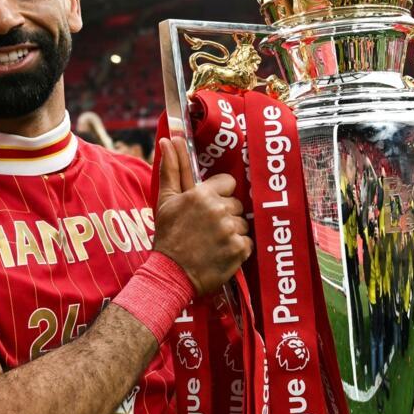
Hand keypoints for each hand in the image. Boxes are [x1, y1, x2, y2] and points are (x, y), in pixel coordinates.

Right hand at [152, 137, 250, 295]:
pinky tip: (221, 253)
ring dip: (232, 232)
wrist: (170, 273)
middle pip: (237, 204)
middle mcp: (219, 209)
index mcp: (202, 194)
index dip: (219, 195)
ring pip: (243, 224)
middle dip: (226, 215)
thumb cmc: (167, 235)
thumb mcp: (166, 200)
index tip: (208, 207)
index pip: (228, 183)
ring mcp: (230, 230)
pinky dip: (237, 249)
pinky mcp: (239, 250)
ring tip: (213, 242)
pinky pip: (248, 242)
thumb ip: (171, 168)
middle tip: (207, 229)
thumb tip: (169, 139)